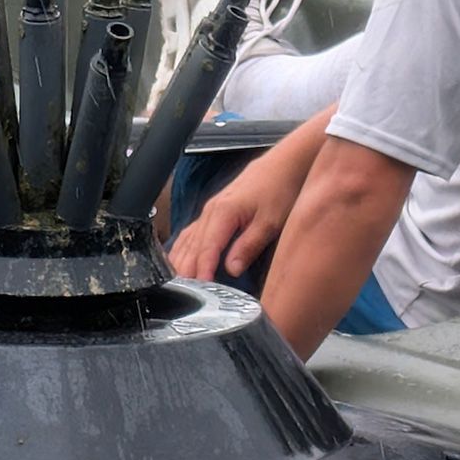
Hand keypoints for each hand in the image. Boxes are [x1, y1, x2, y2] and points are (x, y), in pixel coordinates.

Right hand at [167, 154, 302, 281]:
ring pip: (187, 240)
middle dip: (185, 271)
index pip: (206, 249)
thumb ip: (249, 245)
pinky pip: (191, 233)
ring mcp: (209, 210)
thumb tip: (232, 269)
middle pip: (191, 246)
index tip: (200, 290)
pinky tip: (180, 261)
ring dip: (180, 262)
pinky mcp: (213, 211)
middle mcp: (211, 211)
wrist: (283, 164)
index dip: (202, 271)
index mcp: (223, 212)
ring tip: (176, 285)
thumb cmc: (279, 189)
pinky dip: (183, 249)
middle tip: (182, 295)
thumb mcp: (270, 221)